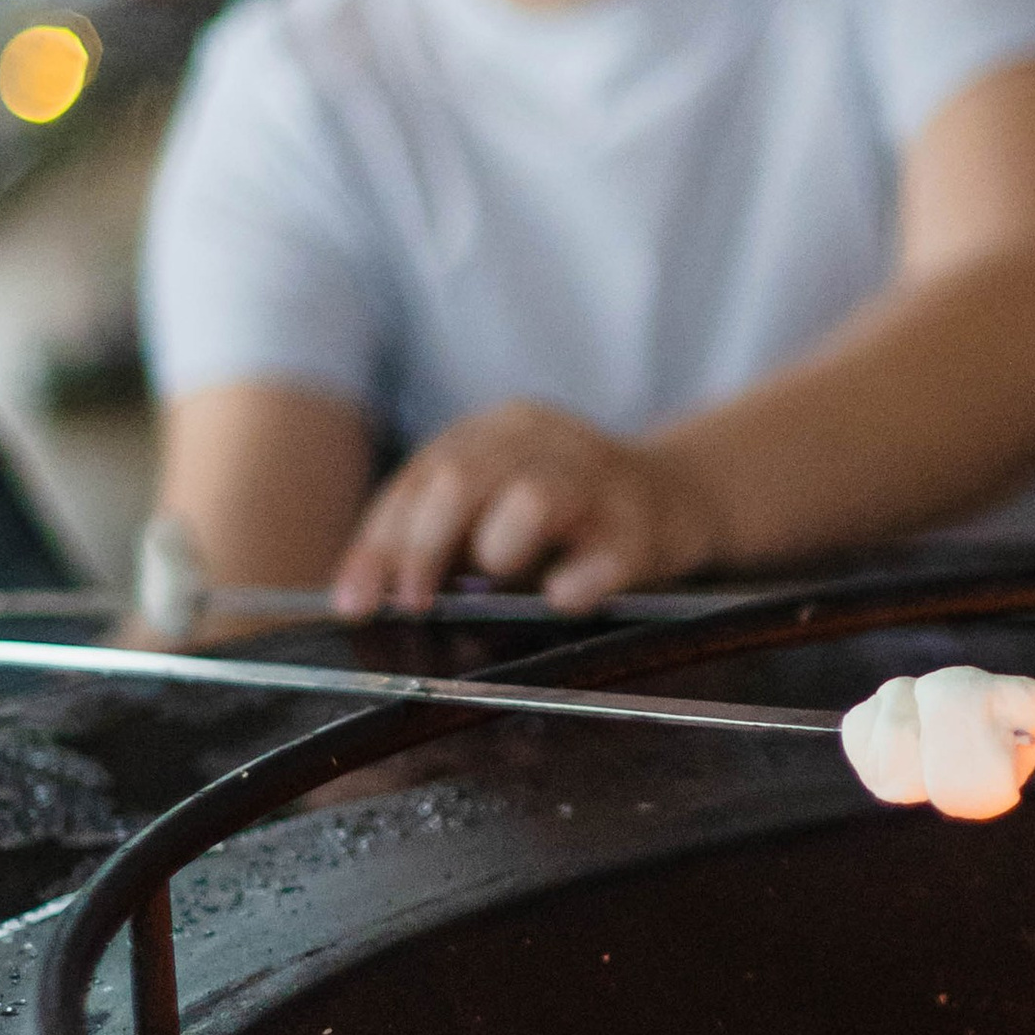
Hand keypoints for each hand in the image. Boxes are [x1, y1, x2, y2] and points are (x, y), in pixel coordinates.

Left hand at [328, 404, 722, 619]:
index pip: (421, 478)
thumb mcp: (495, 504)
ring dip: (498, 546)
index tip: (355, 602)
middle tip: (411, 604)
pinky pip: (610, 553)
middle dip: (422, 548)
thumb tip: (357, 594)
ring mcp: (599, 478)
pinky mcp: (646, 526)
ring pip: (534, 496)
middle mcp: (544, 440)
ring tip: (496, 576)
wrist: (680, 495)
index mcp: (496, 430)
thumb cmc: (567, 510)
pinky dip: (581, 577)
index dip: (379, 542)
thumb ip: (434, 536)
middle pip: (463, 480)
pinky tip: (563, 595)